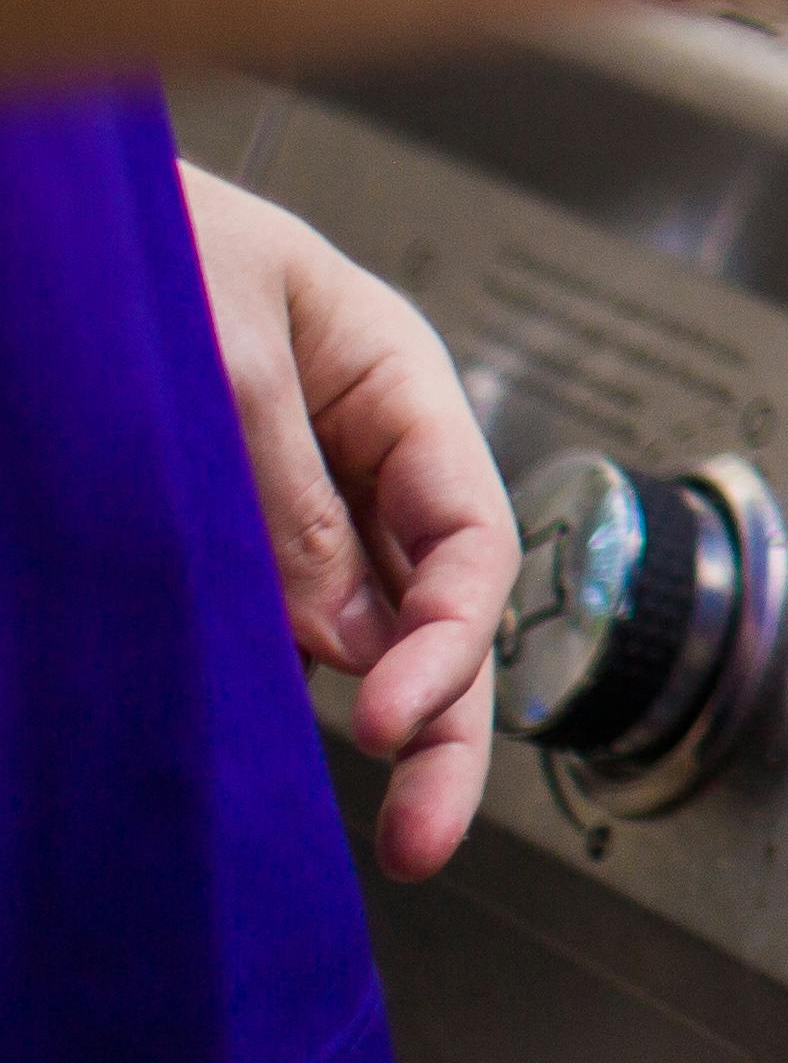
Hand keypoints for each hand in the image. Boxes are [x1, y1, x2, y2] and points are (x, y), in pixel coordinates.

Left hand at [182, 167, 516, 879]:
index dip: (449, 638)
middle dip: (441, 727)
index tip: (385, 718)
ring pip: (354, 631)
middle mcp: (355, 455)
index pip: (468, 535)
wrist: (28, 219)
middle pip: (435, 607)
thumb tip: (340, 635)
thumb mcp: (222, 353)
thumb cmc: (130, 239)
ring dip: (364, 720)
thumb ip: (288, 496)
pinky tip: (263, 748)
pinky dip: (272, 691)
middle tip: (421, 842)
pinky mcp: (210, 536)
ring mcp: (283, 500)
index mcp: (394, 385)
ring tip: (363, 825)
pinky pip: (262, 624)